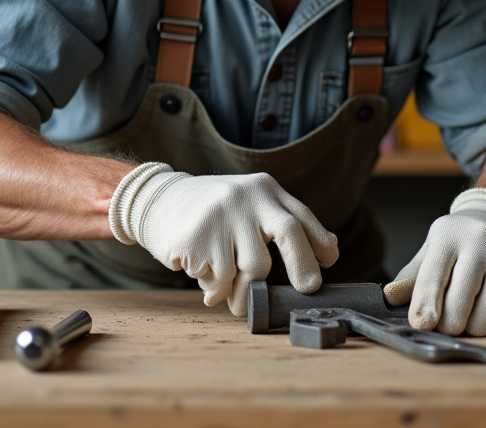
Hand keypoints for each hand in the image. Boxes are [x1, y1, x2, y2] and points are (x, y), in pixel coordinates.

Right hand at [109, 163, 338, 315]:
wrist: (157, 200)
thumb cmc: (213, 211)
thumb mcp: (249, 203)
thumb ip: (283, 221)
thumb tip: (329, 250)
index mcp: (264, 189)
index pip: (300, 218)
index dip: (318, 244)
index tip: (327, 265)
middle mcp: (246, 198)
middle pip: (288, 233)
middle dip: (302, 266)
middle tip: (307, 289)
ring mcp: (222, 215)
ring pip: (252, 268)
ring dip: (245, 292)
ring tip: (232, 296)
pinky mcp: (199, 236)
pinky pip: (220, 280)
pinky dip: (216, 290)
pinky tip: (204, 278)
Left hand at [383, 188, 485, 335]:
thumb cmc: (455, 245)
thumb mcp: (429, 253)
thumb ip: (411, 277)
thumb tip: (390, 296)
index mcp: (448, 234)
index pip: (432, 279)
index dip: (425, 308)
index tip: (421, 326)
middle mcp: (481, 238)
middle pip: (459, 305)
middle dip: (450, 324)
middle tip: (450, 321)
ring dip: (475, 328)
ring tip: (471, 316)